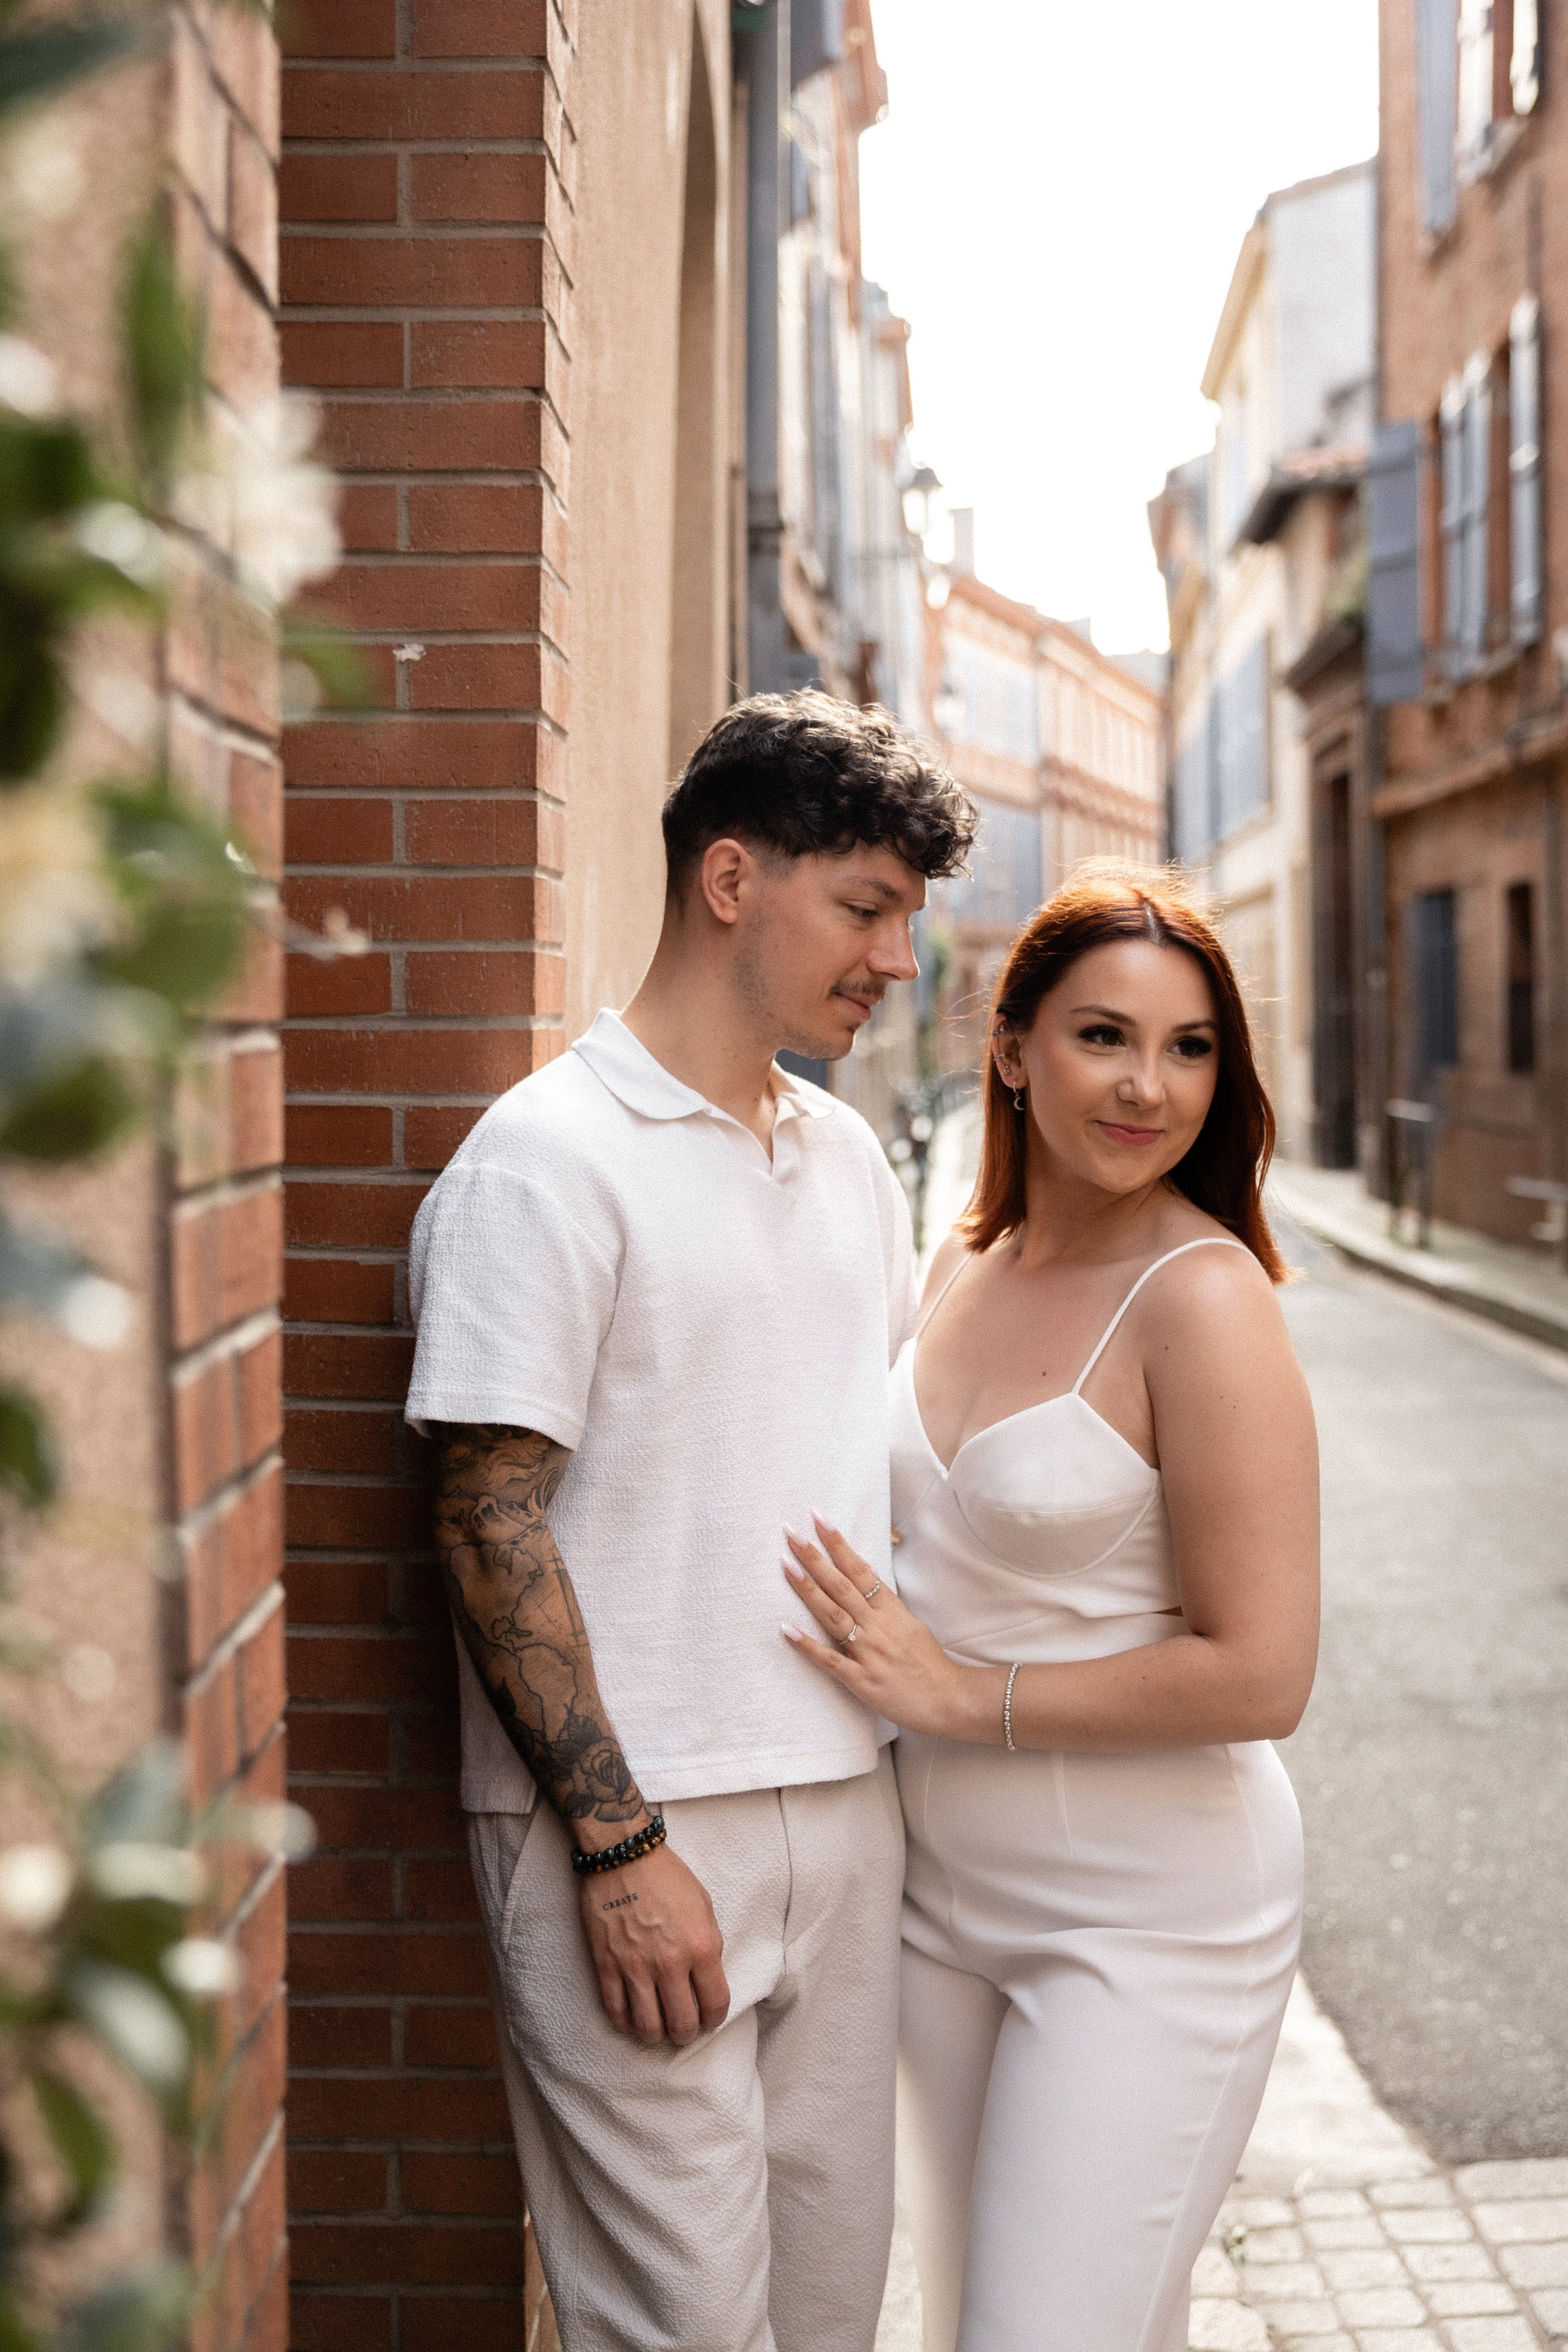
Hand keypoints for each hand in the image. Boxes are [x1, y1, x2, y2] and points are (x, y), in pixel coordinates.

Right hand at [578, 1840, 729, 2046]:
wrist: (623, 1856)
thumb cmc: (667, 1877)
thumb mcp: (704, 1906)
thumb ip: (709, 1945)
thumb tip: (706, 1978)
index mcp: (701, 1947)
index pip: (715, 2004)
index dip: (715, 2020)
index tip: (710, 2019)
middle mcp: (669, 1963)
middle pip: (682, 2024)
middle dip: (686, 2034)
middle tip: (684, 2030)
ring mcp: (635, 1967)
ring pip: (648, 2027)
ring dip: (657, 2036)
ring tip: (660, 2029)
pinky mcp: (607, 1965)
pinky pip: (616, 2011)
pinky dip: (626, 2024)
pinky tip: (633, 2020)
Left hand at [781, 1516, 974, 1737]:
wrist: (949, 1700)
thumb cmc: (929, 1664)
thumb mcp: (912, 1624)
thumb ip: (887, 1602)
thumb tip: (867, 1572)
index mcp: (891, 1612)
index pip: (860, 1570)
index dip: (839, 1544)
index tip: (819, 1521)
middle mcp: (878, 1627)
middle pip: (842, 1586)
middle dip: (815, 1557)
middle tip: (791, 1532)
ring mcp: (869, 1653)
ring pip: (833, 1615)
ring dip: (808, 1589)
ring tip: (786, 1565)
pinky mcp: (861, 1681)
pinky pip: (830, 1660)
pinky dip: (808, 1645)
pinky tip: (786, 1630)